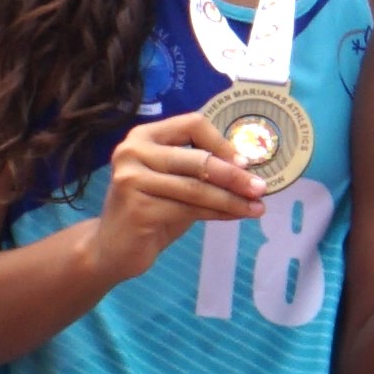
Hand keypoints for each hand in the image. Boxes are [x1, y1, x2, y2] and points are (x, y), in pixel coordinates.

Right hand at [92, 114, 270, 275]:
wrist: (112, 249)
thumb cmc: (148, 210)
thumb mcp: (174, 183)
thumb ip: (199, 171)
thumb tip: (248, 170)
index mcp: (144, 136)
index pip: (192, 124)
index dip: (222, 143)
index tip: (245, 162)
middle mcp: (134, 151)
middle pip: (198, 158)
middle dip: (234, 175)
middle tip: (261, 187)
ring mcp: (132, 179)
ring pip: (197, 188)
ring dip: (232, 199)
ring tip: (257, 207)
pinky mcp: (138, 208)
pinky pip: (190, 210)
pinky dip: (218, 213)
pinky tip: (237, 217)